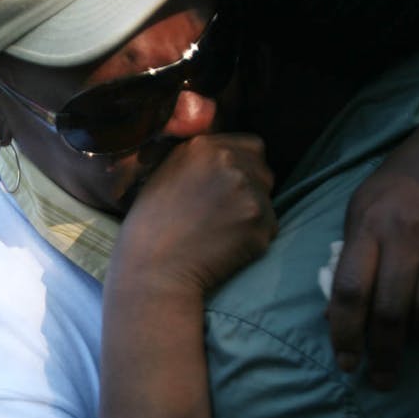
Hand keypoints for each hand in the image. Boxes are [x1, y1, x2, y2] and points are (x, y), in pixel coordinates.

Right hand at [118, 133, 275, 296]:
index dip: (242, 167)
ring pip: (267, 199)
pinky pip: (269, 227)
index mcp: (202, 147)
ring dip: (252, 215)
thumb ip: (196, 161)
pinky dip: (254, 238)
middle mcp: (229, 161)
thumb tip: (224, 157)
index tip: (227, 188)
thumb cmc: (148, 230)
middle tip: (223, 215)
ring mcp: (248, 191)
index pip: (251, 145)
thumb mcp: (161, 176)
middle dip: (251, 190)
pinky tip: (226, 248)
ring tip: (220, 233)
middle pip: (263, 171)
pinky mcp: (261, 222)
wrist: (153, 272)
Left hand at [327, 124, 418, 388]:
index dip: (345, 334)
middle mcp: (409, 233)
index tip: (346, 362)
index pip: (350, 291)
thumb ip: (349, 260)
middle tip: (381, 378)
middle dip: (385, 354)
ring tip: (413, 338)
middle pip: (393, 311)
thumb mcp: (361, 209)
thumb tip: (335, 318)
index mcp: (370, 224)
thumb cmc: (401, 183)